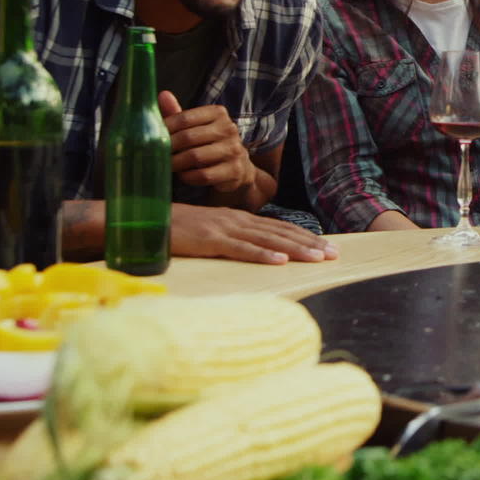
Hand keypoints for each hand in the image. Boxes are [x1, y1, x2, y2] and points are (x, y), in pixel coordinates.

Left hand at [158, 91, 256, 195]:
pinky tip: (183, 175)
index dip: (165, 129)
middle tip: (155, 155)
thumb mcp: (196, 127)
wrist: (238, 167)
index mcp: (218, 113)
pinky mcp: (234, 170)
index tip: (151, 137)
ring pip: (195, 157)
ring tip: (168, 166)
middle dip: (168, 148)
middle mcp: (229, 129)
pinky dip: (188, 176)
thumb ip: (178, 114)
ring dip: (176, 163)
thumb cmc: (210, 143)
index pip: (185, 118)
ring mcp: (233, 150)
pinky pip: (204, 175)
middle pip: (188, 137)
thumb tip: (162, 95)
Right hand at [170, 203, 337, 262]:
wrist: (145, 217)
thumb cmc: (176, 228)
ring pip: (268, 241)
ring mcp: (224, 229)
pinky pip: (241, 249)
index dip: (305, 236)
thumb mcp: (210, 231)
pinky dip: (262, 255)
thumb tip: (254, 251)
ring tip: (318, 258)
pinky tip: (280, 262)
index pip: (279, 228)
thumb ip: (232, 238)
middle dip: (310, 243)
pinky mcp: (210, 240)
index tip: (327, 246)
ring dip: (295, 250)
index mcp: (238, 218)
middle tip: (335, 254)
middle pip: (280, 233)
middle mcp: (236, 220)